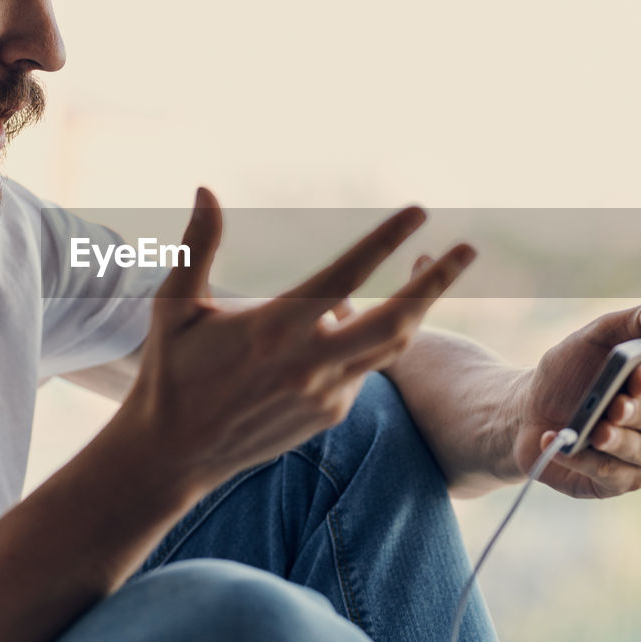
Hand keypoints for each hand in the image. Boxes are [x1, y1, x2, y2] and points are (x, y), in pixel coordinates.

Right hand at [119, 187, 475, 490]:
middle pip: (397, 321)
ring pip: (390, 348)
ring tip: (427, 280)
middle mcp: (309, 362)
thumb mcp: (175, 304)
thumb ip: (197, 245)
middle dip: (436, 283)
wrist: (174, 452)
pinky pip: (363, 370)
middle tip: (469, 252)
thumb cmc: (171, 370)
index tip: (419, 211)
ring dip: (414, 311)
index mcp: (275, 326)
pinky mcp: (328, 414)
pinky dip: (364, 341)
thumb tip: (205, 189)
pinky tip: (338, 327)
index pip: (346, 275)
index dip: (385, 240)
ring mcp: (325, 393)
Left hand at [512, 299, 640, 498]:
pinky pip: (610, 475)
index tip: (634, 377)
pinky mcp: (619, 481)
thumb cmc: (570, 372)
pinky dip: (582, 459)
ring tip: (594, 432)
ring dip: (619, 442)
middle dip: (640, 413)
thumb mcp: (598, 335)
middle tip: (615, 407)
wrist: (528, 411)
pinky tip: (559, 443)